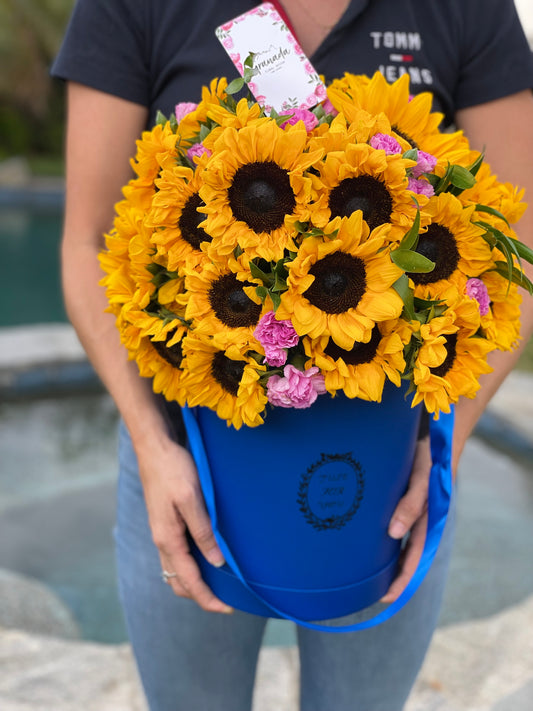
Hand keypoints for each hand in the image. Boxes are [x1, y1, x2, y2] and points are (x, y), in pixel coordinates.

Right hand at [136, 433, 232, 613]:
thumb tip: (216, 562)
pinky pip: (176, 555)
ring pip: (175, 570)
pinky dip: (189, 567)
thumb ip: (203, 531)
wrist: (155, 448)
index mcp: (167, 538)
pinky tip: (205, 560)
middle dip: (200, 596)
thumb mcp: (192, 499)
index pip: (188, 580)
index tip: (227, 609)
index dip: (207, 598)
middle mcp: (161, 540)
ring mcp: (162, 532)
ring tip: (218, 585)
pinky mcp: (165, 523)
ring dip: (194, 582)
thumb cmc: (174, 469)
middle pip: (178, 582)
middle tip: (225, 602)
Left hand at [380, 436, 431, 602]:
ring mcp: (414, 513)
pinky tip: (371, 543)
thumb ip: (410, 505)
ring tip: (367, 577)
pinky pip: (396, 526)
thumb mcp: (420, 479)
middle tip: (370, 595)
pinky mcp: (405, 502)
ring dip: (388, 561)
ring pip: (401, 544)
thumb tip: (394, 533)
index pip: (415, 558)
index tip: (387, 598)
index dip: (402, 580)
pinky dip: (385, 539)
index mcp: (429, 520)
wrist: (435, 435)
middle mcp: (422, 520)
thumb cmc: (428, 457)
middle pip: (407, 556)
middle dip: (392, 577)